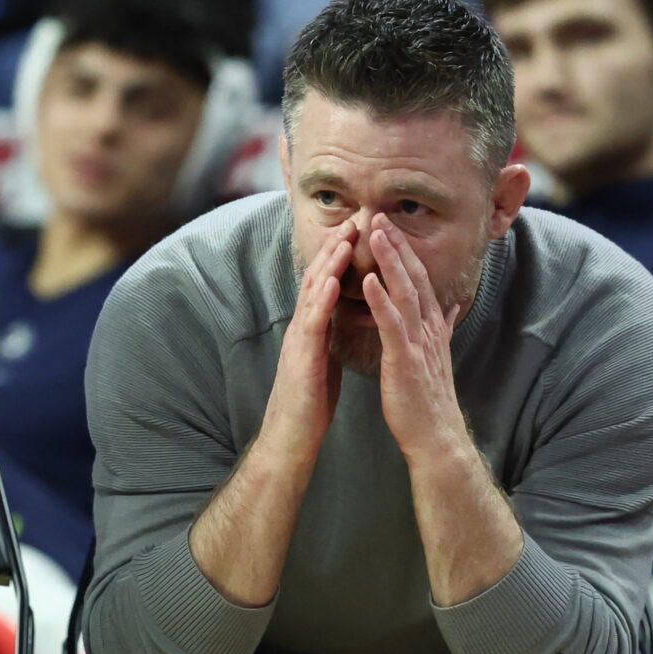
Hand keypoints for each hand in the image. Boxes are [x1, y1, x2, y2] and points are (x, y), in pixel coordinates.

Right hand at [264, 220, 355, 454]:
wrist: (292, 435)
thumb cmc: (311, 402)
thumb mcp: (327, 359)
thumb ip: (332, 335)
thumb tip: (344, 318)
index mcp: (313, 328)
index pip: (327, 282)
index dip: (341, 255)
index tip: (360, 230)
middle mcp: (302, 327)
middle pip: (318, 278)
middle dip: (335, 247)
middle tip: (354, 218)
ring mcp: (299, 340)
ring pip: (313, 293)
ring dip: (329, 263)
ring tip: (344, 237)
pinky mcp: (301, 357)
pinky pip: (312, 322)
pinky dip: (322, 298)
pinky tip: (333, 280)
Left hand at [362, 216, 469, 470]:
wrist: (435, 436)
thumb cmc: (428, 400)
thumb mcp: (436, 357)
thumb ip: (441, 329)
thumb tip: (449, 309)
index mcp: (431, 327)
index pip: (418, 281)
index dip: (404, 253)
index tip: (388, 228)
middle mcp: (428, 329)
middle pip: (413, 277)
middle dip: (396, 245)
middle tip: (380, 215)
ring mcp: (419, 342)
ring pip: (404, 293)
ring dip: (389, 261)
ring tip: (374, 233)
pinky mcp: (405, 359)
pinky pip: (392, 324)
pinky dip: (381, 300)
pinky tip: (369, 280)